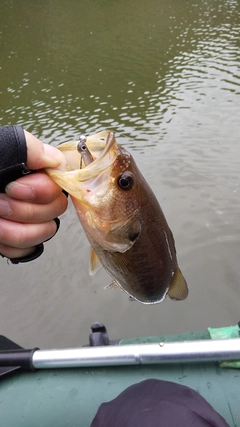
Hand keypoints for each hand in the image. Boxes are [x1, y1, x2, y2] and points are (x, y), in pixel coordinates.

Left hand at [0, 131, 67, 259]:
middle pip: (54, 210)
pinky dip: (11, 244)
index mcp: (27, 171)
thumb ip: (27, 148)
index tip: (13, 188)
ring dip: (16, 229)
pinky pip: (29, 248)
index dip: (41, 190)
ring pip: (44, 232)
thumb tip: (55, 160)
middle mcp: (29, 194)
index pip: (58, 182)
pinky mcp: (14, 239)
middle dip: (25, 210)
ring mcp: (23, 218)